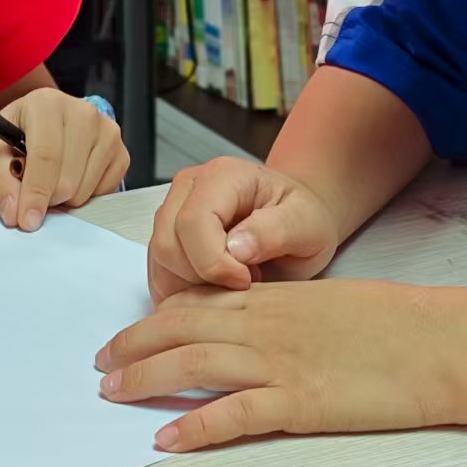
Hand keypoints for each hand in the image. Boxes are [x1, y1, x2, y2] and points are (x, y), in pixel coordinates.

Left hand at [0, 88, 128, 231]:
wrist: (42, 124)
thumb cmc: (17, 136)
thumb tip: (14, 213)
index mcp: (47, 104)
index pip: (45, 155)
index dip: (35, 193)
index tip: (27, 220)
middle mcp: (83, 112)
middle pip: (67, 179)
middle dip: (47, 198)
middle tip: (33, 190)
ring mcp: (107, 131)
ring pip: (85, 190)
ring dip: (64, 198)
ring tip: (52, 179)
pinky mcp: (121, 151)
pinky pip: (104, 192)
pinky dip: (85, 195)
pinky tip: (72, 178)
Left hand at [96, 280, 450, 451]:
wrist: (437, 341)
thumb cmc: (392, 323)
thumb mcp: (326, 304)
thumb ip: (283, 313)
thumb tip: (252, 327)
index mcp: (273, 299)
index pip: (195, 302)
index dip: (153, 319)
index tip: (127, 335)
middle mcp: (266, 323)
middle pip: (180, 328)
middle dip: (133, 346)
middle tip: (100, 364)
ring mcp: (280, 362)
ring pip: (194, 362)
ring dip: (146, 377)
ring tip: (113, 393)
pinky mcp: (300, 401)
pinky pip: (234, 413)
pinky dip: (194, 424)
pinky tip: (166, 436)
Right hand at [147, 157, 340, 302]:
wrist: (293, 220)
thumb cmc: (301, 219)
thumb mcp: (307, 225)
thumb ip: (275, 232)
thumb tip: (236, 248)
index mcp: (223, 175)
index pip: (193, 223)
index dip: (214, 262)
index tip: (247, 279)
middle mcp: (188, 187)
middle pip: (168, 244)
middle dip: (203, 277)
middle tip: (244, 281)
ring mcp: (172, 210)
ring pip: (159, 262)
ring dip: (193, 286)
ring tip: (233, 281)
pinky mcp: (166, 236)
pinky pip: (158, 272)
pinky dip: (183, 290)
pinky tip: (217, 287)